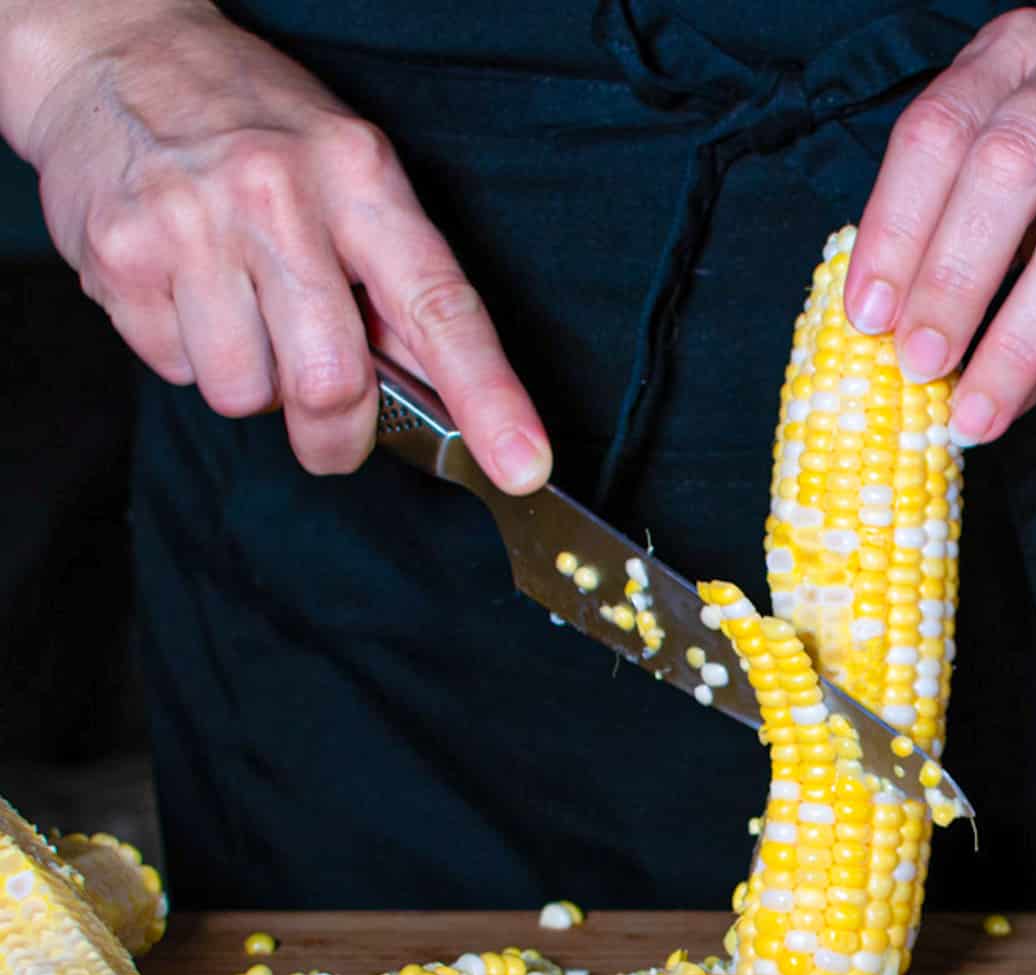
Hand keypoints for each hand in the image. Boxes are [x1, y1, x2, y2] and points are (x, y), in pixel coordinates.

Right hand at [2, 0, 550, 486]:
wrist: (116, 50)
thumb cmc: (257, 126)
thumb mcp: (351, 173)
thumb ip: (395, 283)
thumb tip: (443, 396)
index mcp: (360, 176)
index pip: (440, 306)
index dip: (489, 397)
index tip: (522, 466)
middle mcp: (277, 195)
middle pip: (331, 384)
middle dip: (336, 433)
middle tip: (332, 427)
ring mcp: (192, 225)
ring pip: (245, 395)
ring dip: (254, 383)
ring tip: (241, 310)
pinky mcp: (120, 258)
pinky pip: (176, 372)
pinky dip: (189, 355)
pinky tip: (188, 292)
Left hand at [844, 3, 1035, 442]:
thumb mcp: (998, 117)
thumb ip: (942, 196)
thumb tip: (877, 324)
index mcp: (1009, 55)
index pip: (936, 135)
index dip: (893, 231)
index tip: (866, 317)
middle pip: (1009, 173)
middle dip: (952, 280)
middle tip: (916, 363)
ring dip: (1016, 341)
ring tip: (971, 410)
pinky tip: (1017, 398)